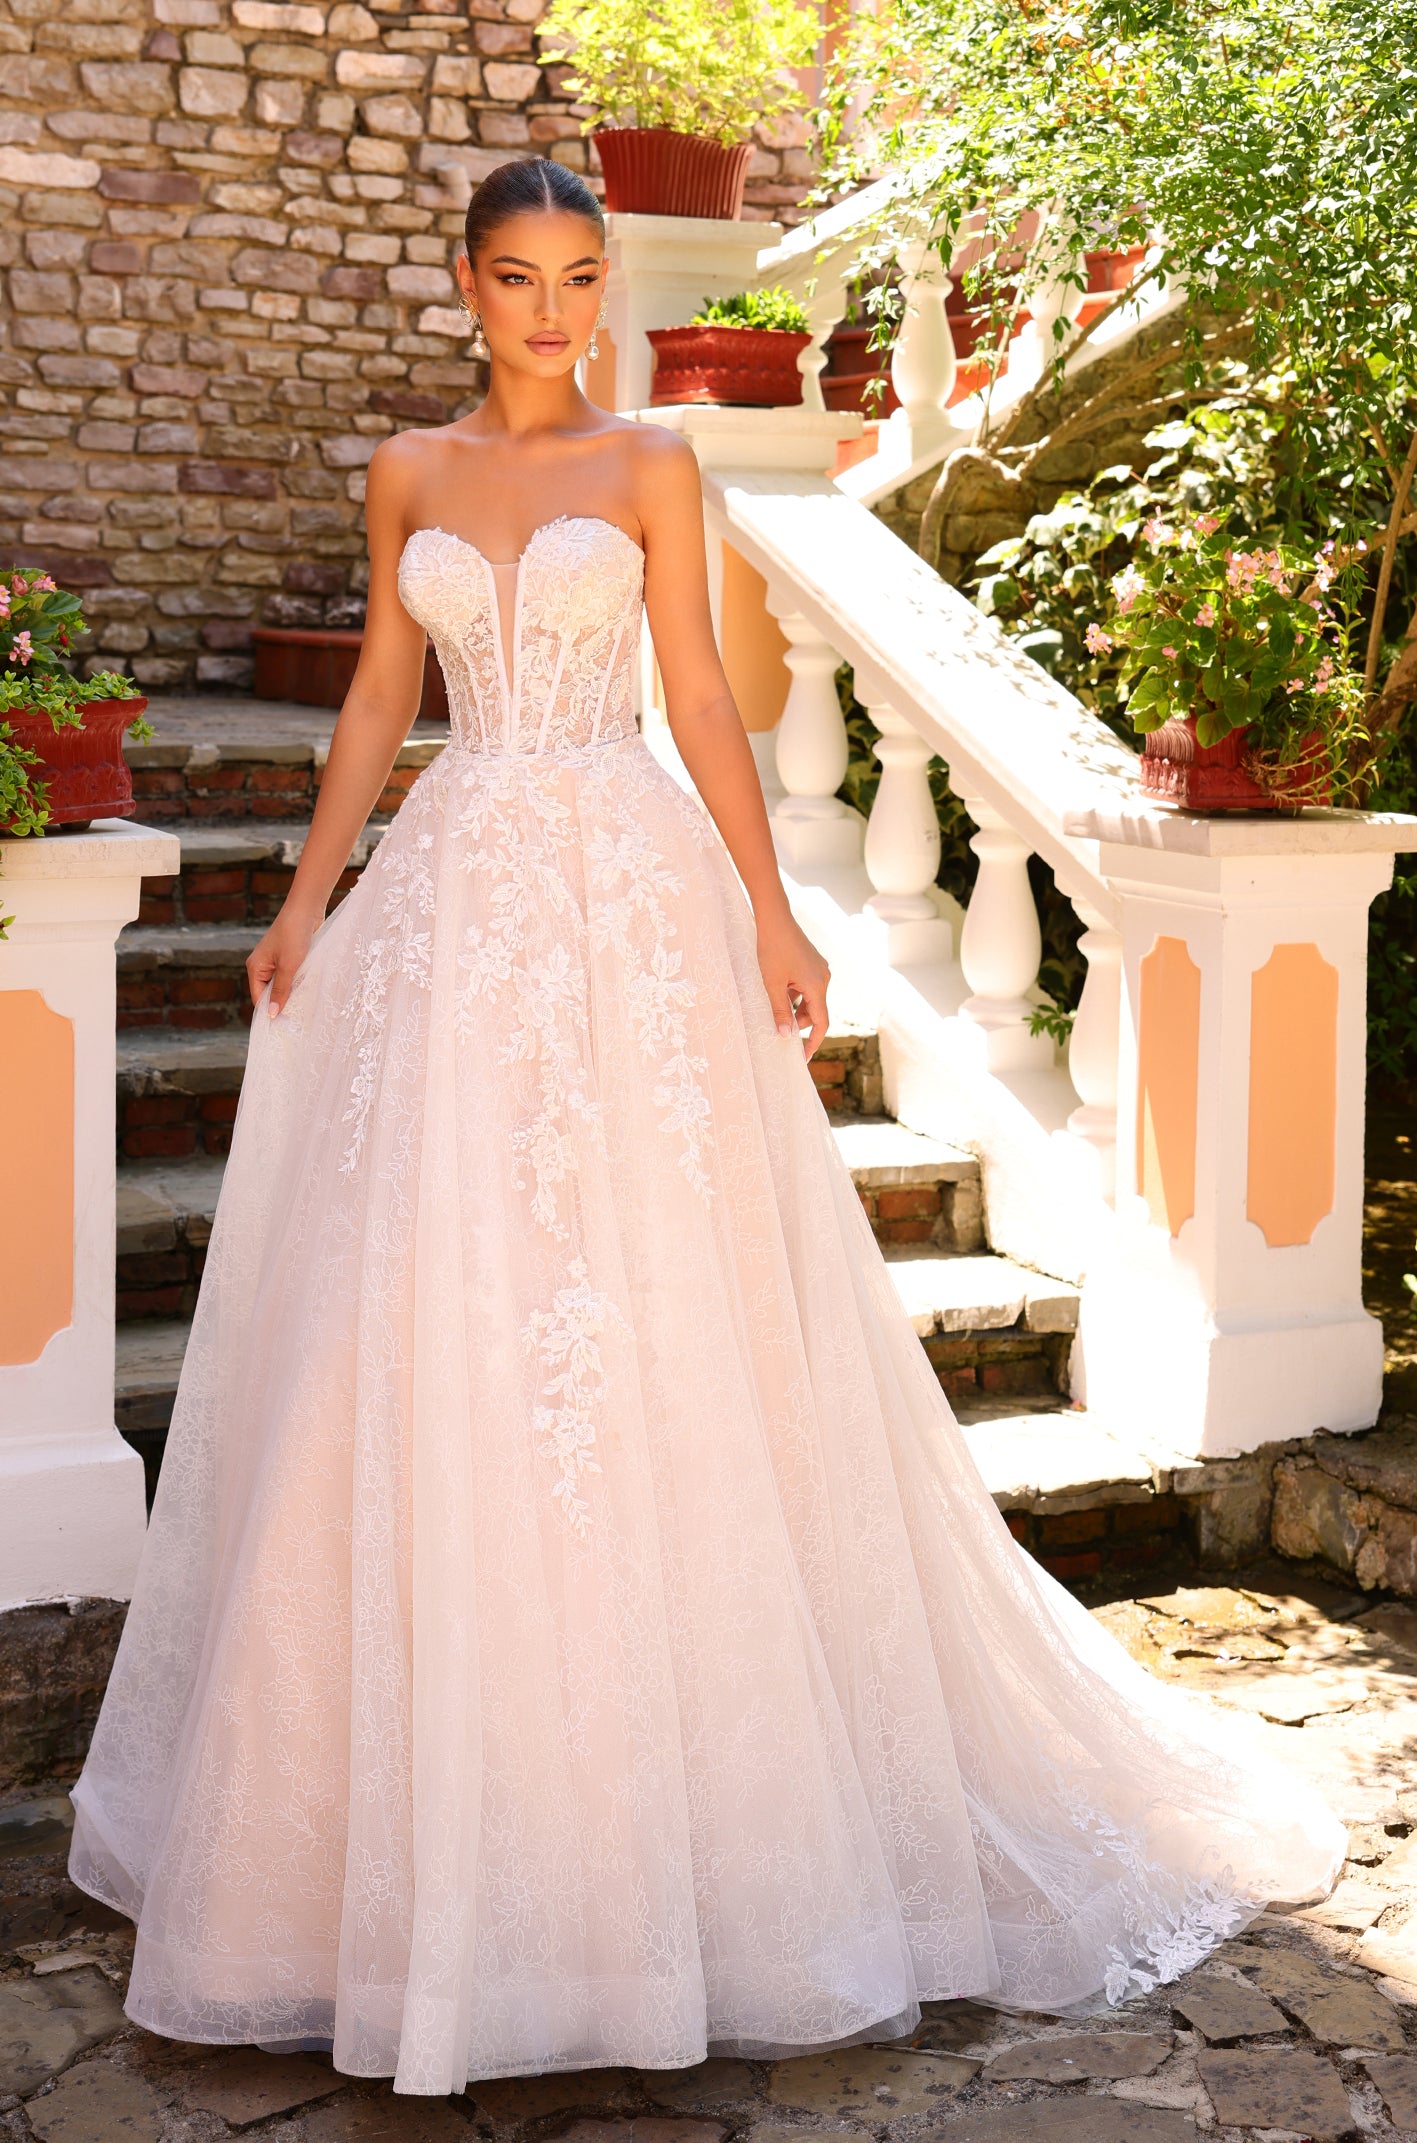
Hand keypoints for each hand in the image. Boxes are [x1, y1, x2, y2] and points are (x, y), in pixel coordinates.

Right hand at [247, 903, 318, 1017]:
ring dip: (292, 993)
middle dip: (282, 1003)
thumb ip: (281, 990)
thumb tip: (272, 1013)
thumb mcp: (288, 966)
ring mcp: (275, 962)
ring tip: (303, 1008)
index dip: (270, 1011)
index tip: (284, 1026)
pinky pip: (290, 976)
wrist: (306, 909)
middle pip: (269, 993)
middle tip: (296, 1020)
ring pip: (282, 985)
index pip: (258, 998)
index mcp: (255, 967)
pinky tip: (308, 991)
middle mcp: (262, 966)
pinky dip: (297, 983)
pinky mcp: (288, 958)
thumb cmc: (294, 935)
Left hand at [755, 907, 829, 1060]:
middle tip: (779, 1031)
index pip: (821, 1022)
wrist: (774, 917)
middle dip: (799, 1023)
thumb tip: (785, 1036)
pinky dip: (795, 995)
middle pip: (815, 1011)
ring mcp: (819, 969)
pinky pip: (807, 986)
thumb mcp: (772, 984)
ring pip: (810, 999)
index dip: (813, 1042)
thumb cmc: (772, 949)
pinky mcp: (812, 963)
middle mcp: (824, 978)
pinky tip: (778, 992)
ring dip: (795, 1008)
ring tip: (775, 1008)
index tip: (803, 1057)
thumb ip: (780, 1011)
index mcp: (817, 985)